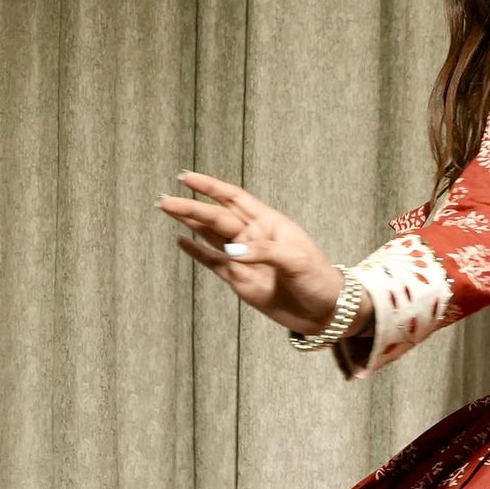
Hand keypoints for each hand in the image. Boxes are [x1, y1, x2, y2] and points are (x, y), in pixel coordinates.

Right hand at [158, 171, 349, 336]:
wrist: (324, 311)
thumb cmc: (318, 279)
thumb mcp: (297, 261)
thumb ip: (264, 252)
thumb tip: (232, 252)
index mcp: (269, 223)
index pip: (235, 199)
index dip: (211, 187)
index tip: (187, 177)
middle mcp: (253, 236)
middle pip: (217, 217)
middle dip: (191, 207)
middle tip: (164, 200)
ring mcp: (244, 258)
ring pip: (211, 235)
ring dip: (190, 222)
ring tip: (167, 209)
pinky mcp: (240, 280)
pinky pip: (213, 262)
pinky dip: (197, 252)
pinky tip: (181, 240)